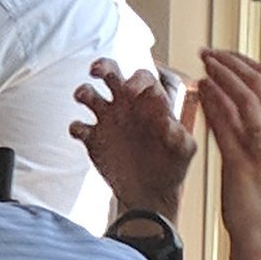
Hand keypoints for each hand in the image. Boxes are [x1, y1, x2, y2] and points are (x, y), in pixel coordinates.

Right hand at [72, 58, 197, 220]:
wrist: (151, 192)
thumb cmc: (171, 166)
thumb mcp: (183, 150)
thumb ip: (179, 134)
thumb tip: (169, 123)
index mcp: (150, 102)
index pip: (142, 77)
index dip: (136, 80)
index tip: (131, 91)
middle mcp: (127, 106)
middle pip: (111, 73)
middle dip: (103, 66)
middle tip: (97, 71)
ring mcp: (108, 121)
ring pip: (89, 93)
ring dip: (83, 91)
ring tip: (85, 98)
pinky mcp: (93, 140)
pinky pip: (78, 126)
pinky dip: (77, 127)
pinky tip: (84, 133)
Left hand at [194, 49, 260, 259]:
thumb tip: (247, 92)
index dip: (245, 61)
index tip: (224, 53)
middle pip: (260, 83)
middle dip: (230, 62)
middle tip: (207, 52)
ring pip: (246, 98)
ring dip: (221, 76)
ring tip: (202, 64)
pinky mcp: (244, 164)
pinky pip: (228, 125)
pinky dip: (214, 102)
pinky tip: (201, 90)